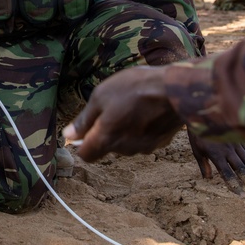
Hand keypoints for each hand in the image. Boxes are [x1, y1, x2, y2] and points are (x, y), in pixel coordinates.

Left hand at [63, 66, 183, 160]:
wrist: (176, 90)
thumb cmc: (135, 88)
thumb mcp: (101, 96)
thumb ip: (84, 120)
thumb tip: (68, 135)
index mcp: (106, 138)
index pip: (86, 155)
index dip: (82, 144)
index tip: (86, 129)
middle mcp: (124, 149)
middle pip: (107, 147)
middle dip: (105, 132)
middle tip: (112, 107)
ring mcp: (144, 147)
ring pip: (126, 143)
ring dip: (124, 130)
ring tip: (132, 106)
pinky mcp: (160, 143)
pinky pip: (143, 139)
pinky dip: (141, 129)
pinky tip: (147, 111)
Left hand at [186, 131, 244, 192]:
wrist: (203, 115)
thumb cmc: (198, 134)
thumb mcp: (197, 150)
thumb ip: (203, 165)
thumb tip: (207, 178)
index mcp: (216, 155)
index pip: (227, 173)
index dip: (234, 184)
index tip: (240, 194)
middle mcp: (227, 150)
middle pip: (241, 169)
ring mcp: (235, 144)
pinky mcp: (239, 139)